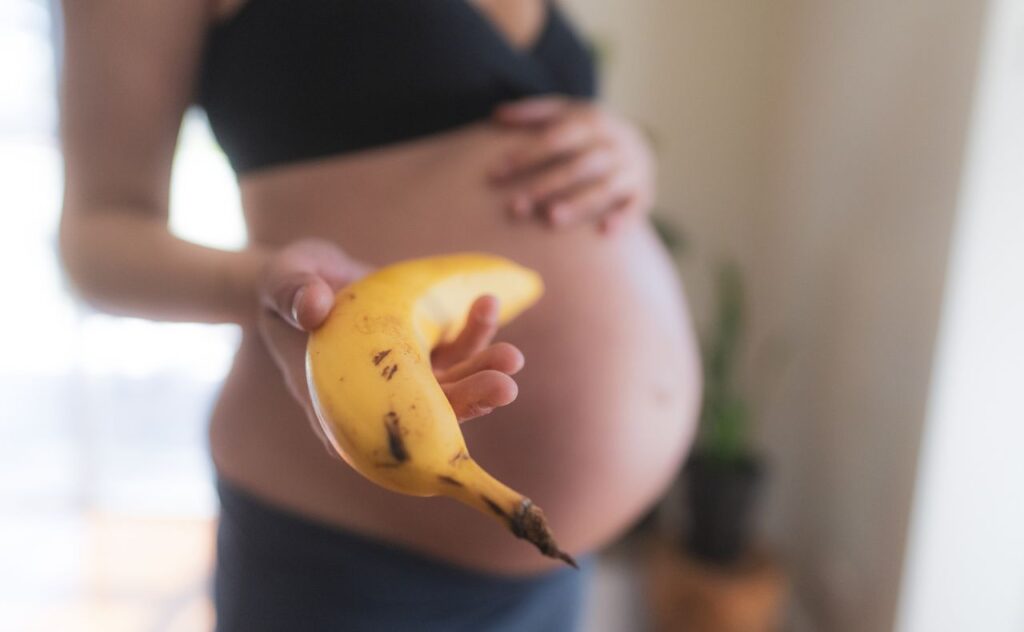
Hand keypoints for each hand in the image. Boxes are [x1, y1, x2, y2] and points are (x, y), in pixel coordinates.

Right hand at [257, 240, 523, 456]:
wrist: (308, 274)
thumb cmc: (287, 285)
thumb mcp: (282, 282)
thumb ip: (292, 292)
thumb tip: (312, 304)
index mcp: (337, 402)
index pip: (382, 433)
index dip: (421, 437)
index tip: (455, 435)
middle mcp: (376, 398)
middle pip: (428, 413)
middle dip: (469, 401)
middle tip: (505, 385)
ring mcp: (404, 377)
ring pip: (450, 386)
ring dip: (483, 371)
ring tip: (511, 356)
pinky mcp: (422, 353)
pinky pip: (456, 353)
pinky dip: (474, 334)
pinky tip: (487, 306)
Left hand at [489, 96, 654, 234]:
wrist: (638, 143)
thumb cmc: (587, 131)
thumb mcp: (566, 113)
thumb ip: (533, 114)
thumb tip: (497, 115)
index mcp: (592, 122)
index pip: (555, 138)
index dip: (526, 156)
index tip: (495, 174)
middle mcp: (613, 144)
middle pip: (578, 165)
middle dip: (546, 185)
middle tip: (515, 207)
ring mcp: (630, 168)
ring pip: (605, 187)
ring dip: (579, 204)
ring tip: (550, 219)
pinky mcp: (643, 191)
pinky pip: (635, 205)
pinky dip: (623, 218)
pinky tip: (604, 232)